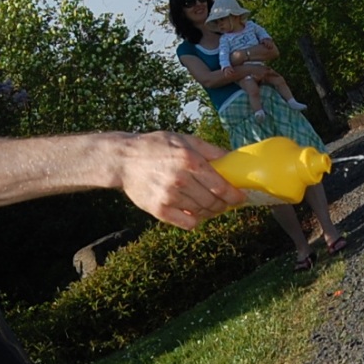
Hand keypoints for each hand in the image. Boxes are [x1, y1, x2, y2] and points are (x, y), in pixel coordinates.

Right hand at [117, 133, 243, 227]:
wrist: (123, 159)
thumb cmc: (155, 146)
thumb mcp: (183, 139)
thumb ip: (209, 149)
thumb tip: (231, 157)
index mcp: (189, 161)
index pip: (221, 186)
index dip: (235, 196)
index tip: (240, 198)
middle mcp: (181, 180)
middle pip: (213, 202)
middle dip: (224, 205)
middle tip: (226, 203)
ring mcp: (169, 197)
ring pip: (202, 213)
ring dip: (210, 212)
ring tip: (210, 206)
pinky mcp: (159, 210)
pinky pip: (187, 223)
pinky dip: (195, 220)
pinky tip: (195, 213)